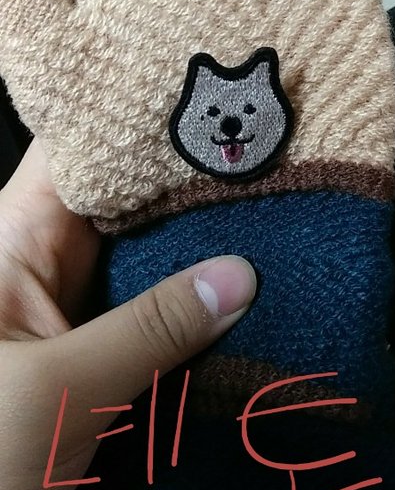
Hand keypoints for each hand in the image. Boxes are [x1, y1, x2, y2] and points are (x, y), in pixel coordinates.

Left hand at [0, 138, 256, 489]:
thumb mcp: (58, 388)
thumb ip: (151, 331)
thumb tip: (241, 276)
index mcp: (17, 233)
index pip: (81, 148)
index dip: (140, 116)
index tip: (213, 102)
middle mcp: (48, 252)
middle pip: (122, 192)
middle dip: (187, 174)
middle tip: (265, 150)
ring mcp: (75, 295)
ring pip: (144, 245)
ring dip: (199, 234)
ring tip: (274, 199)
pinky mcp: (95, 338)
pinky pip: (152, 297)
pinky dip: (194, 289)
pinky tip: (248, 276)